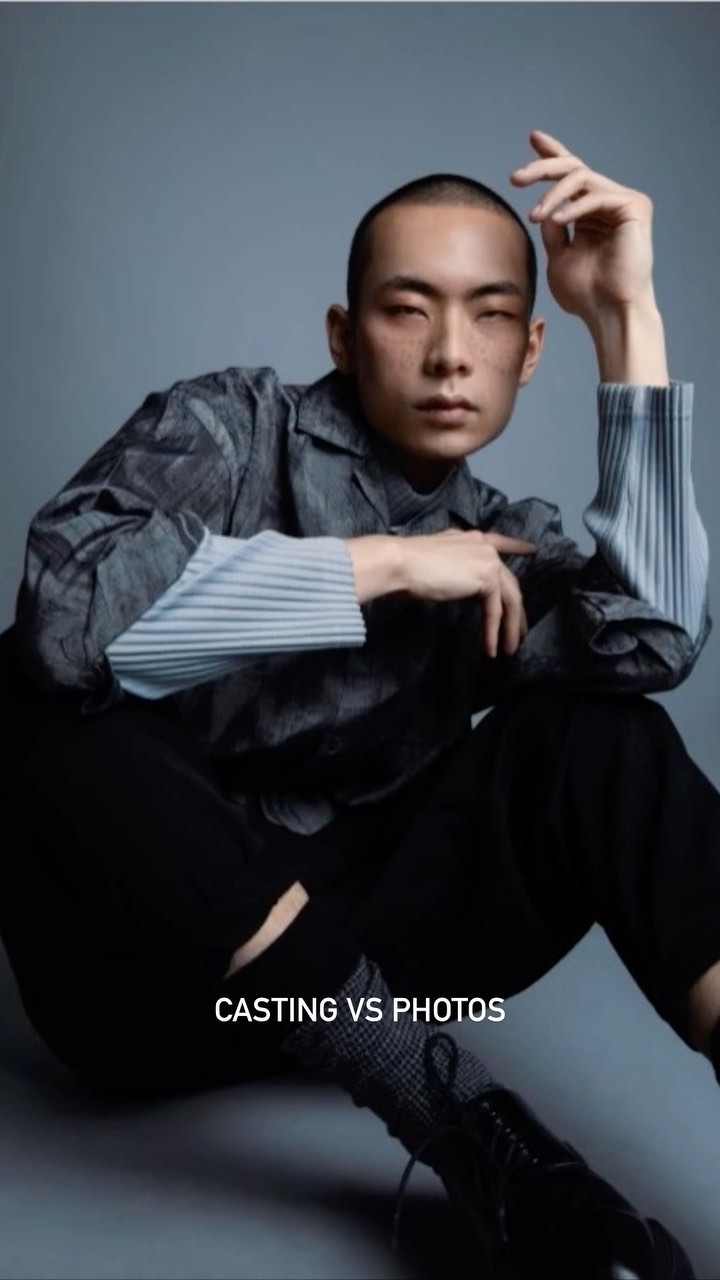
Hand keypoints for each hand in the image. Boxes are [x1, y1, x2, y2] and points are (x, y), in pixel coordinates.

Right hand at [400, 527, 535, 657]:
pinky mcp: (487, 578)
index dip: (518, 546)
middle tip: (520, 631)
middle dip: (516, 610)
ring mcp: (488, 561)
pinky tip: (490, 648)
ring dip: (510, 627)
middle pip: (509, 582)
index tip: (532, 549)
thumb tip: (460, 582)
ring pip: (509, 599)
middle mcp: (483, 547)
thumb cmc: (407, 565)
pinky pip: (495, 610)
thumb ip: (455, 567)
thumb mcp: (437, 562)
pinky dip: (493, 631)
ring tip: (509, 648)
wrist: (401, 563)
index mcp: (471, 539)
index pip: (500, 542)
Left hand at [510, 129, 655, 323]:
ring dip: (552, 195)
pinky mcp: (634, 207)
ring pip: (582, 178)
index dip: (552, 153)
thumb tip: (541, 210)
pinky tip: (556, 221)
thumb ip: (552, 230)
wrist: (608, 313)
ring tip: (535, 216)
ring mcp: (623, 203)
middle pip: (573, 168)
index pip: (571, 174)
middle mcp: (608, 201)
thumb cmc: (585, 294)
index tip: (533, 138)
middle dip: (542, 168)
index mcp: (591, 211)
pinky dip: (573, 206)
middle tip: (516, 178)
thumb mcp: (558, 257)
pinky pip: (597, 195)